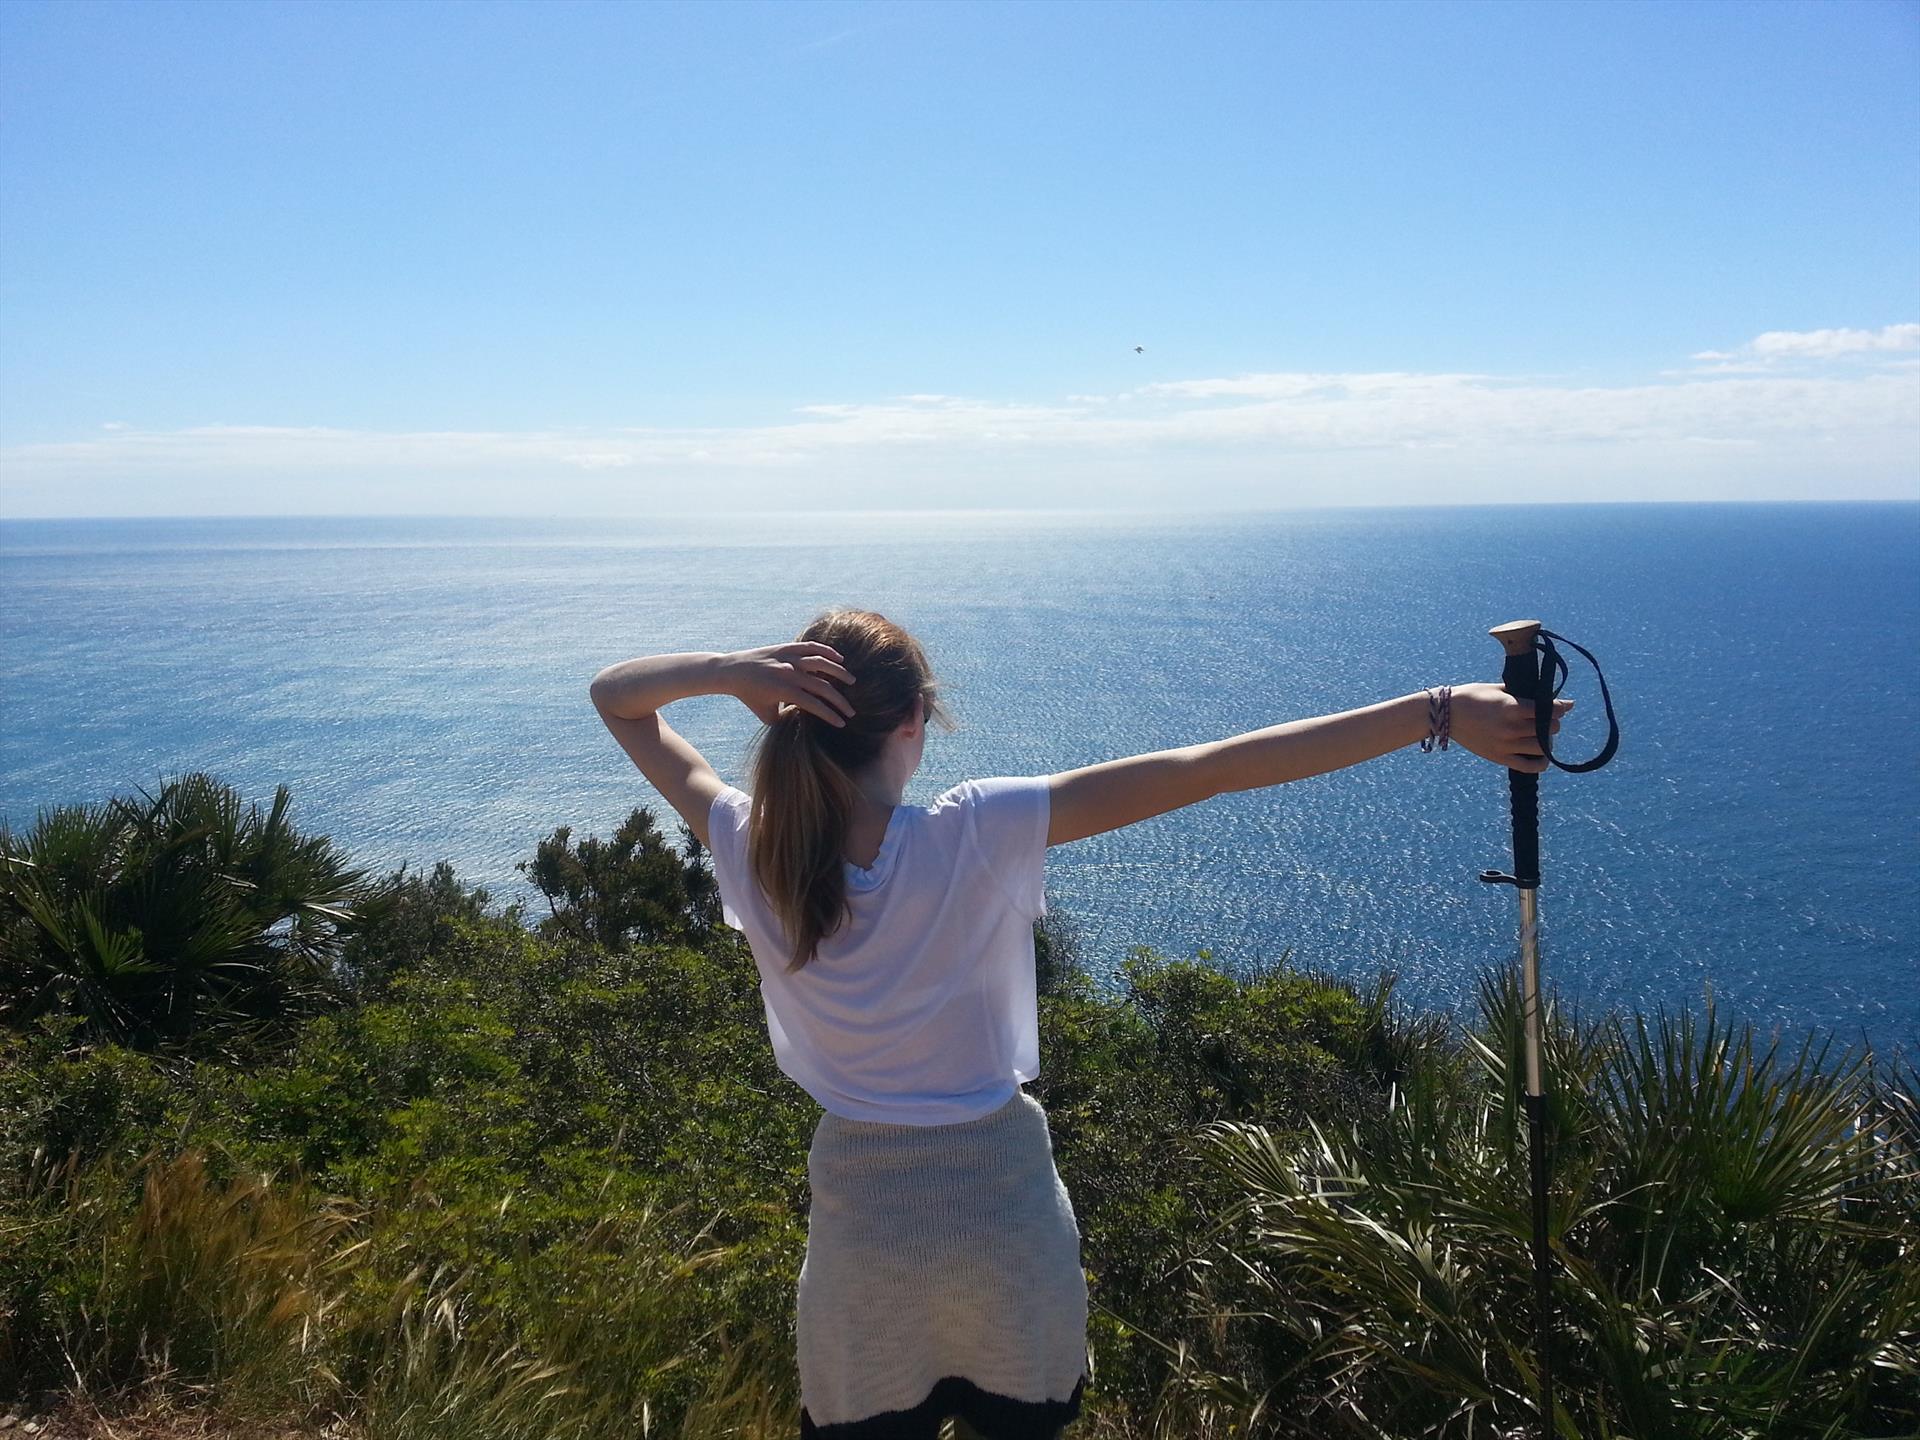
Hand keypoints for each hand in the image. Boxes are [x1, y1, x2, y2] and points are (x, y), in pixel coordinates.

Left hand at [726, 642, 856, 727]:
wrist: (733, 671)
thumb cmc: (750, 697)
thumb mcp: (766, 716)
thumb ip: (787, 719)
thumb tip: (806, 717)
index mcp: (784, 691)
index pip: (815, 705)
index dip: (831, 715)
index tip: (842, 723)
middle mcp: (789, 673)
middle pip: (823, 686)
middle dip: (840, 701)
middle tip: (851, 710)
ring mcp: (789, 658)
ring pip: (821, 662)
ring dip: (839, 672)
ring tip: (851, 681)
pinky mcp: (787, 647)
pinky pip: (812, 647)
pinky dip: (827, 651)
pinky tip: (838, 659)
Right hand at [1449, 682, 1573, 773]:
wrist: (1446, 714)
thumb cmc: (1472, 697)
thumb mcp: (1498, 689)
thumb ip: (1524, 693)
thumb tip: (1551, 699)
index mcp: (1512, 707)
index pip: (1550, 710)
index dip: (1561, 707)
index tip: (1564, 706)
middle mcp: (1511, 727)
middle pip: (1550, 728)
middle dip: (1552, 722)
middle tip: (1546, 719)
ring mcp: (1506, 745)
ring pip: (1543, 747)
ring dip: (1547, 740)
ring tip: (1540, 735)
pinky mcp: (1499, 757)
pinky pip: (1529, 766)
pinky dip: (1540, 762)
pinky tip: (1540, 756)